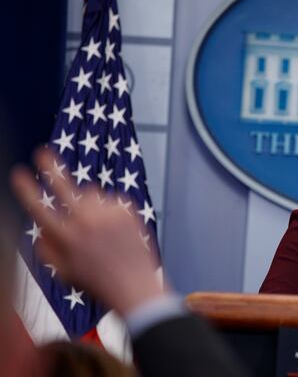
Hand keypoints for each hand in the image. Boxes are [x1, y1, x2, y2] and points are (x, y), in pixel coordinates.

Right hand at [10, 148, 162, 315]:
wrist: (136, 287)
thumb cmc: (98, 283)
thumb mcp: (64, 273)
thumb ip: (47, 249)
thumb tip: (41, 227)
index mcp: (65, 238)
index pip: (38, 207)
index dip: (26, 189)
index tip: (19, 172)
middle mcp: (85, 222)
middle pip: (64, 186)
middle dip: (51, 167)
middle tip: (43, 152)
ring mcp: (108, 214)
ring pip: (91, 193)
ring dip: (88, 202)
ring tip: (99, 228)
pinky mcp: (127, 210)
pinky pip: (112, 200)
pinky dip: (110, 210)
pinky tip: (116, 230)